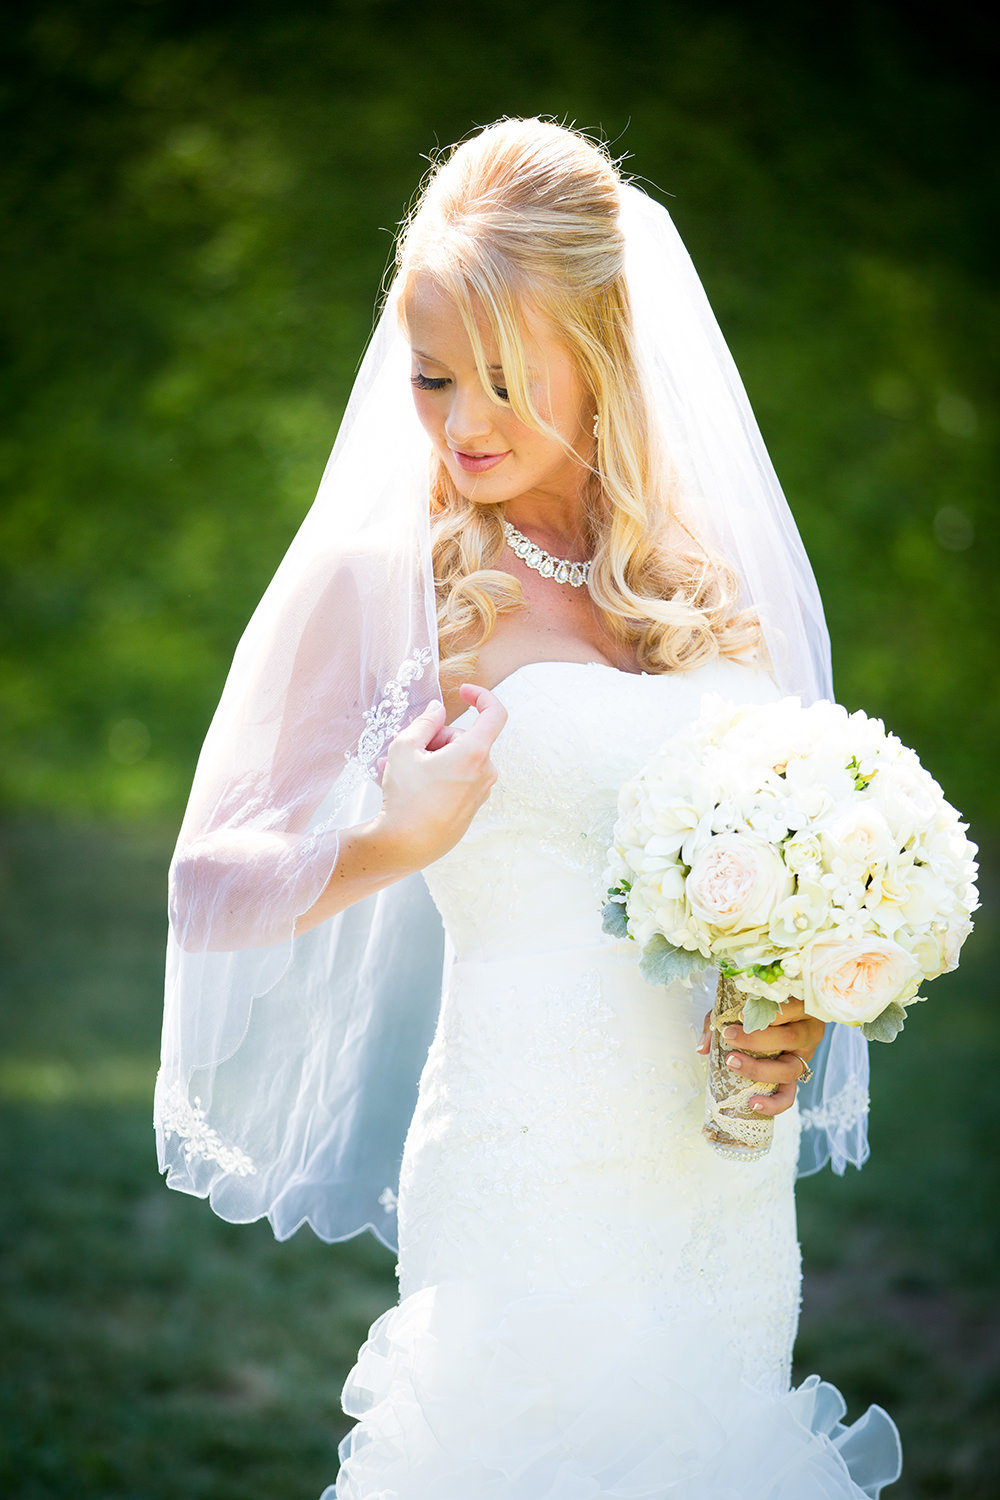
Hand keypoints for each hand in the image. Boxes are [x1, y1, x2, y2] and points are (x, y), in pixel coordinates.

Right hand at [375, 684, 506, 868]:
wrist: (404, 846)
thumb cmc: (405, 797)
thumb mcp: (404, 749)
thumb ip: (425, 722)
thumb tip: (437, 710)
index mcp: (474, 753)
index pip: (495, 714)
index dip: (481, 696)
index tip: (463, 691)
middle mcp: (485, 773)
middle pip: (463, 739)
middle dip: (435, 738)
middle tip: (404, 748)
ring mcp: (480, 793)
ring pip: (456, 761)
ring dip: (428, 759)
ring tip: (392, 768)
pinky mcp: (471, 809)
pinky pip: (455, 781)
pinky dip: (435, 777)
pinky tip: (406, 786)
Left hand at [695, 998, 824, 1116]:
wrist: (773, 1020)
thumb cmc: (756, 1009)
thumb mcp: (739, 1005)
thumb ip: (721, 1020)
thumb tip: (702, 1048)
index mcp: (801, 1007)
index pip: (791, 1008)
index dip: (766, 1013)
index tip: (739, 1016)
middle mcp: (808, 1032)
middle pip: (789, 1038)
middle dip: (755, 1040)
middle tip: (728, 1037)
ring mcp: (804, 1057)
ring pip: (789, 1069)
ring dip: (758, 1069)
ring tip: (733, 1063)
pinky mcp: (796, 1076)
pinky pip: (789, 1095)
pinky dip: (773, 1103)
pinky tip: (753, 1103)